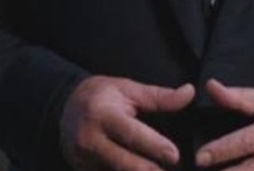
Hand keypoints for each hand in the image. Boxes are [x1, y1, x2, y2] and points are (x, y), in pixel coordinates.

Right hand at [60, 76, 194, 170]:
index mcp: (103, 115)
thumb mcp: (128, 89)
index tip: (174, 155)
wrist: (64, 106)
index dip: (153, 146)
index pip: (131, 134)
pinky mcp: (83, 170)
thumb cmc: (100, 96)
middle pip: (123, 162)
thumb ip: (159, 96)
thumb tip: (189, 93)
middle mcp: (90, 139)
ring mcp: (84, 159)